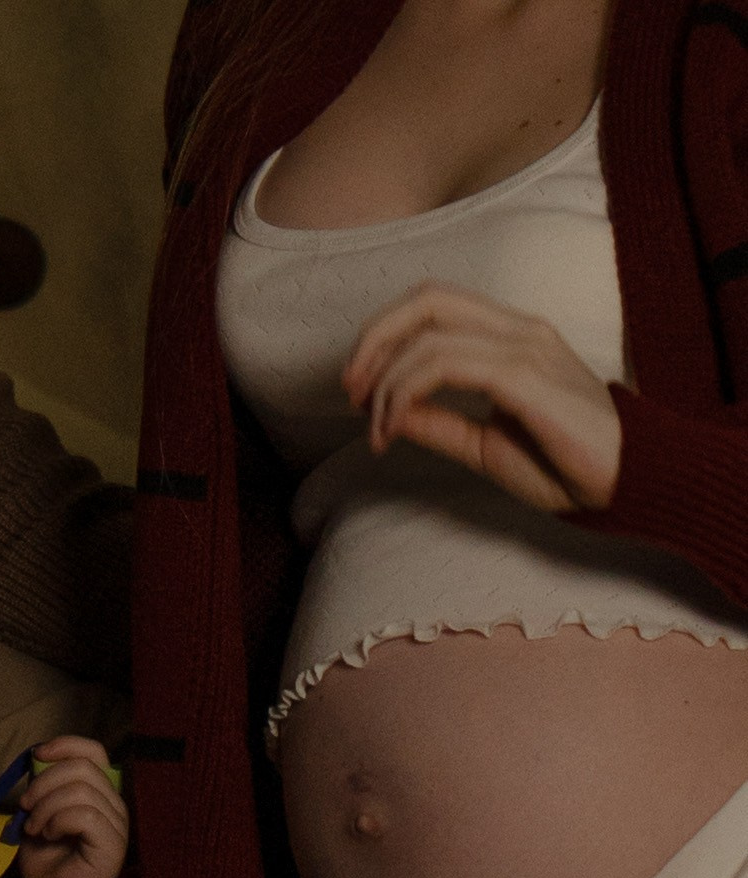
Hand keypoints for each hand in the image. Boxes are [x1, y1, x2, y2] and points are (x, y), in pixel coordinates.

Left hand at [16, 736, 125, 877]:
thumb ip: (43, 789)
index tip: (36, 756)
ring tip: (34, 827)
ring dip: (47, 806)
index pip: (94, 751)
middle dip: (44, 782)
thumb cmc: (47, 863)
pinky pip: (85, 815)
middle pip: (83, 767)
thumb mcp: (38, 815)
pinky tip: (47, 835)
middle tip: (25, 806)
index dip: (65, 745)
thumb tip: (36, 762)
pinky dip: (58, 821)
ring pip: (82, 790)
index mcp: (99, 793)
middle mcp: (114, 805)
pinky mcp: (112, 844)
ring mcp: (117, 824)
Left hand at [343, 284, 622, 512]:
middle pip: (427, 299)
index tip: (358, 389)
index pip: (435, 305)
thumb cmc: (565, 465)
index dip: (384, 334)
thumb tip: (392, 414)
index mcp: (511, 337)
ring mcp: (523, 348)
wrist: (626, 481)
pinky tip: (395, 427)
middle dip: (373, 340)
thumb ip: (442, 424)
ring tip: (376, 429)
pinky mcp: (524, 377)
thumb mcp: (486, 445)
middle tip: (349, 392)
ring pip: (430, 336)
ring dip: (386, 383)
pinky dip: (407, 393)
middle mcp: (517, 330)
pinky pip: (448, 366)